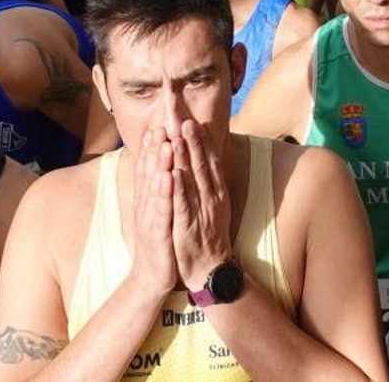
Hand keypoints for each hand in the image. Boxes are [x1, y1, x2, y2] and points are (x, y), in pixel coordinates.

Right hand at [129, 129, 179, 300]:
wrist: (152, 276)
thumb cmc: (158, 240)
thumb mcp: (157, 212)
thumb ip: (156, 190)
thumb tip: (159, 168)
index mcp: (148, 199)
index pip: (149, 169)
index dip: (152, 147)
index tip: (158, 124)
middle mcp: (146, 206)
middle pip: (149, 173)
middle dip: (155, 148)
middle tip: (160, 125)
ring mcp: (150, 219)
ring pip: (155, 187)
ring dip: (159, 165)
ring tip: (165, 144)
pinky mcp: (157, 233)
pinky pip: (162, 210)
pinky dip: (164, 193)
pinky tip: (168, 178)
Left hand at [170, 120, 231, 292]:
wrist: (207, 269)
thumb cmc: (205, 234)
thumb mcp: (209, 205)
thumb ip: (204, 182)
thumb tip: (198, 159)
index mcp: (215, 191)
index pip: (209, 160)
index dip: (202, 139)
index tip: (193, 119)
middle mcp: (211, 197)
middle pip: (202, 163)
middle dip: (194, 140)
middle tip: (186, 118)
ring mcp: (201, 211)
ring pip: (193, 179)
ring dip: (187, 157)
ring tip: (179, 136)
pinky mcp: (188, 226)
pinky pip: (183, 205)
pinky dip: (179, 188)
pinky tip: (173, 173)